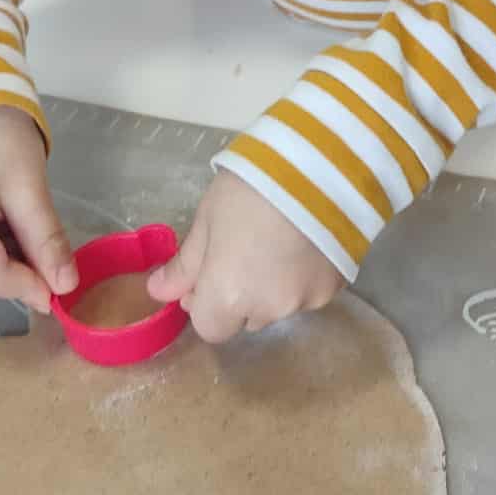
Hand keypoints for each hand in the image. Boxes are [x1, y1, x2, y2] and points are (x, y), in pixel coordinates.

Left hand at [146, 170, 344, 343]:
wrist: (319, 166)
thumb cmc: (250, 188)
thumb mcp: (207, 220)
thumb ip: (185, 264)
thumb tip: (158, 291)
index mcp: (229, 297)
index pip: (210, 328)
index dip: (206, 304)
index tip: (210, 271)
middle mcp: (270, 310)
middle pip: (247, 318)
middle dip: (241, 296)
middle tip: (245, 250)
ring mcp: (308, 300)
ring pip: (280, 306)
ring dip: (273, 287)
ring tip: (280, 240)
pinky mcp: (337, 286)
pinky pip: (309, 292)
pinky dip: (303, 276)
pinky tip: (305, 241)